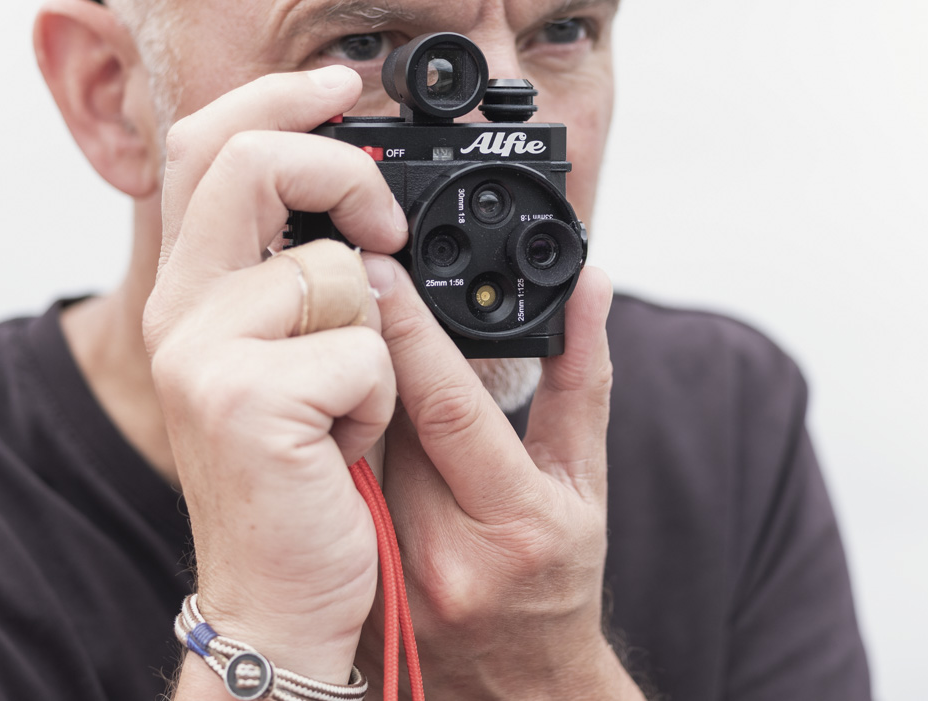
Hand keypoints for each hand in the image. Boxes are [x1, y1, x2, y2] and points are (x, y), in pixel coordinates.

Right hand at [141, 65, 404, 688]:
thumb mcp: (286, 360)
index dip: (275, 96)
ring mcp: (204, 353)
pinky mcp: (248, 399)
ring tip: (348, 405)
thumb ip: (294, 271)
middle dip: (344, 172)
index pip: (206, 146)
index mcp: (187, 291)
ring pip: (333, 267)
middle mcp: (178, 312)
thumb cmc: (299, 482)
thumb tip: (352, 189)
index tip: (342, 80)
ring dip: (375, 341)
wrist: (277, 601)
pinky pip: (363, 347)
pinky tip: (347, 446)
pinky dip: (381, 399)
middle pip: (249, 162)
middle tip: (387, 226)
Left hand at [365, 259, 642, 699]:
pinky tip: (341, 422)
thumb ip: (583, 375)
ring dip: (356, 399)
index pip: (447, 409)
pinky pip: (339, 488)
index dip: (408, 333)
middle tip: (361, 291)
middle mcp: (446, 554)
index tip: (379, 269)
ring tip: (361, 359)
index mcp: (515, 522)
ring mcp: (393, 576)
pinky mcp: (354, 583)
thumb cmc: (559, 578)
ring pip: (354, 452)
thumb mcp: (586, 479)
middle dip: (376, 354)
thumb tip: (589, 282)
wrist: (518, 690)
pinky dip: (341, 445)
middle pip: (388, 422)